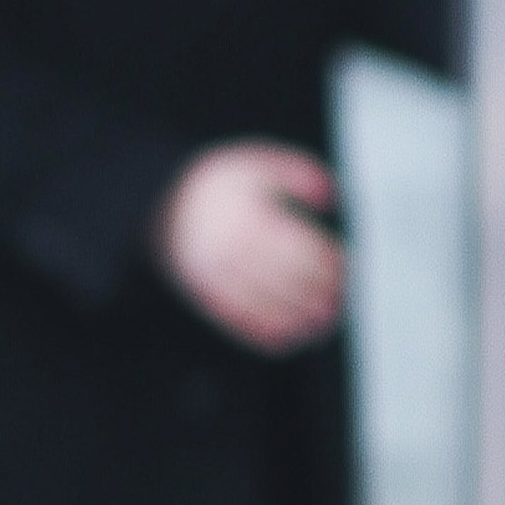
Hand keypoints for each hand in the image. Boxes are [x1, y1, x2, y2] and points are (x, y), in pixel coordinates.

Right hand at [149, 141, 346, 353]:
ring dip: (295, 319)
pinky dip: (261, 334)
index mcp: (247, 215)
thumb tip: (331, 196)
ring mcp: (213, 273)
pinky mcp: (201, 291)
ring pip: (259, 303)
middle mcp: (229, 247)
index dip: (326, 260)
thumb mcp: (259, 163)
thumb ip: (300, 173)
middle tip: (340, 302)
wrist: (158, 198)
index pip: (296, 244)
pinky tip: (286, 341)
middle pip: (282, 277)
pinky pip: (233, 319)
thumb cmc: (221, 182)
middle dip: (316, 293)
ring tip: (322, 326)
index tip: (346, 268)